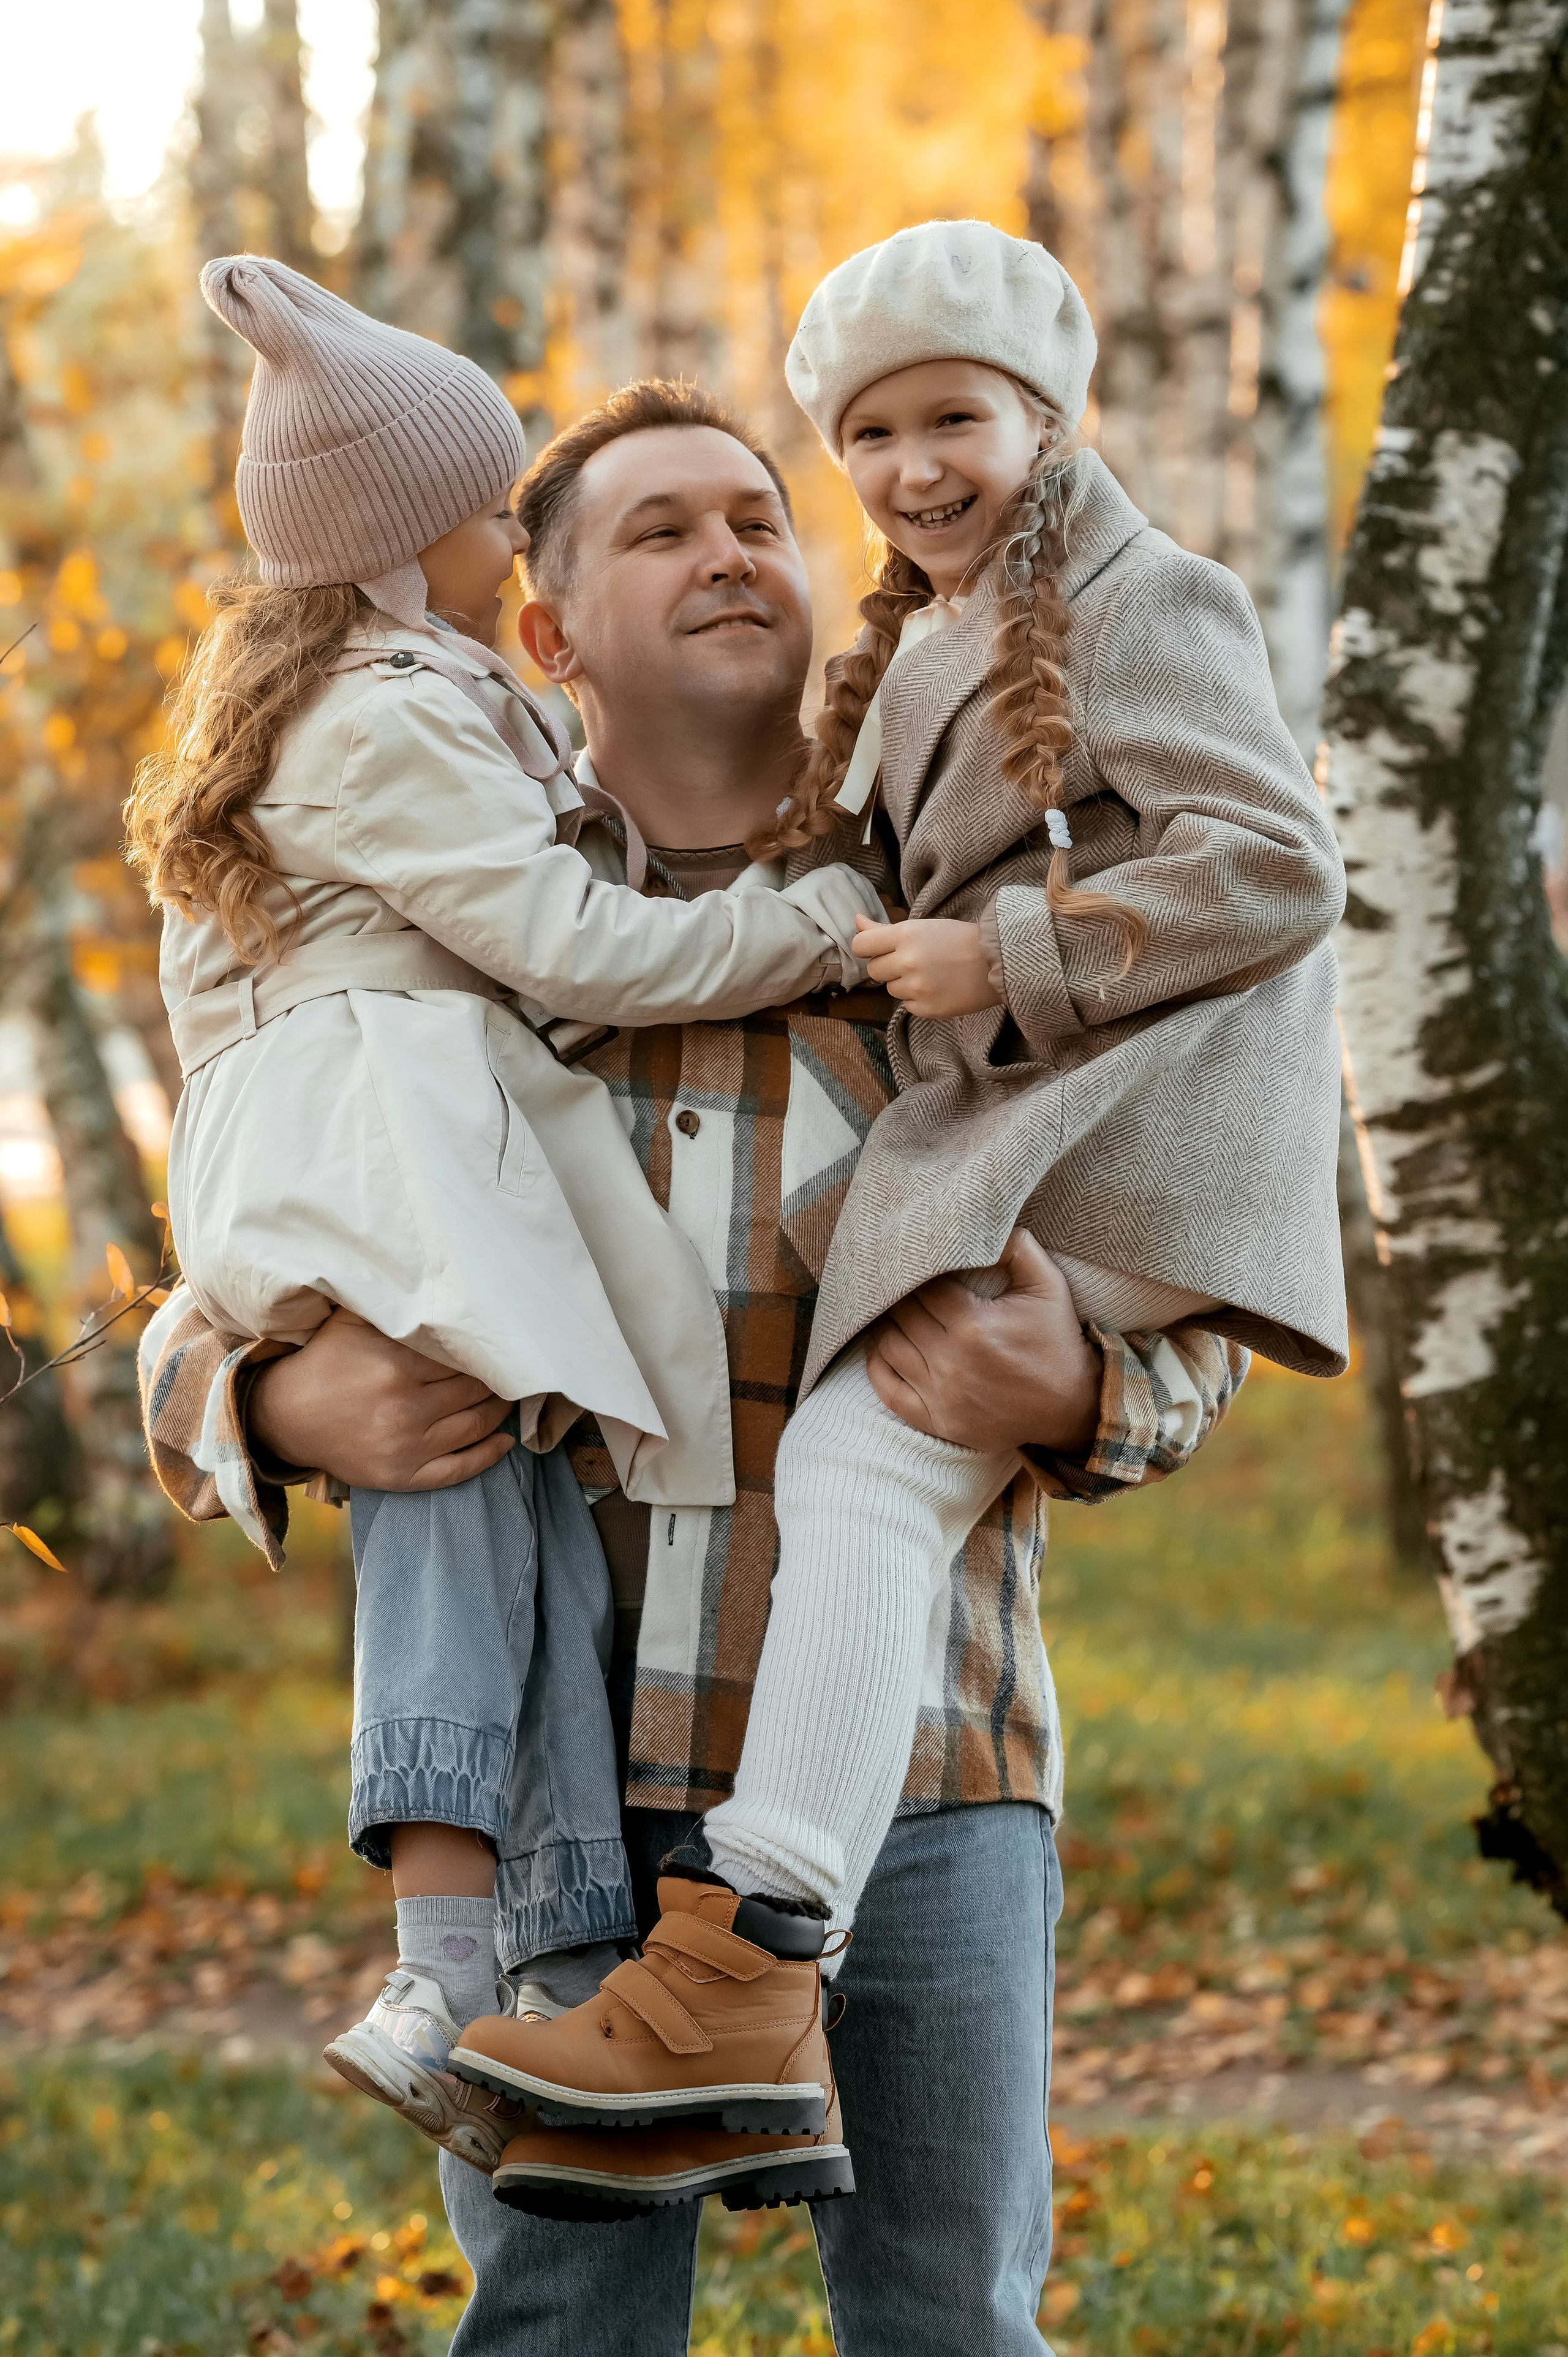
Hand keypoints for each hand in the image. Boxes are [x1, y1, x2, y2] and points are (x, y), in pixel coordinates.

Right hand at [248, 1308, 515, 1490]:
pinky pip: (459, 1469)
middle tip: (513, 1368)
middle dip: (498, 1378)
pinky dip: (489, 1455)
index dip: (483, 1348)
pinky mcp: (401, 1476)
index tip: (499, 1342)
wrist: (284, 1417)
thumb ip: (393, 1305)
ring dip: (500, 1411)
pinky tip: (506, 1442)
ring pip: (474, 1426)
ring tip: (510, 1396)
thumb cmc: (324, 1361)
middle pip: (474, 1389)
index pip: (461, 1356)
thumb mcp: (351, 1321)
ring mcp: (405, 1447)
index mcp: (395, 1365)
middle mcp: (404, 1408)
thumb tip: (438, 1288)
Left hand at [851, 913, 1001, 1018]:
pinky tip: (937, 988)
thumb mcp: (922, 927)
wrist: (996, 962)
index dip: (866, 948)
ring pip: (891, 989)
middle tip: (912, 961)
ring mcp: (917, 988)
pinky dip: (918, 999)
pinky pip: (907, 1005)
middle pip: (874, 970)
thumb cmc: (958, 939)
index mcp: (906, 936)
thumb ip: (885, 930)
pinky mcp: (927, 1009)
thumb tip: (856, 921)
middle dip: (888, 966)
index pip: (861, 945)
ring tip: (930, 974)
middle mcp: (908, 962)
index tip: (877, 950)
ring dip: (904, 983)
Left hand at [865, 1230, 1102, 1454]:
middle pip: (902, 1314)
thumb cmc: (1057, 1342)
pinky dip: (877, 1366)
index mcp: (974, 1325)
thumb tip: (988, 1224)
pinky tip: (883, 1347)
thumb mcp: (1049, 1286)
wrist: (1073, 1408)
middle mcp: (951, 1361)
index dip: (920, 1272)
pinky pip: (888, 1391)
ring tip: (892, 1310)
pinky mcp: (938, 1421)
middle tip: (901, 1283)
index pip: (924, 1287)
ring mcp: (941, 1395)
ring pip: (889, 1347)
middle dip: (900, 1295)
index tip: (920, 1263)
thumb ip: (1017, 1249)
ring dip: (886, 1325)